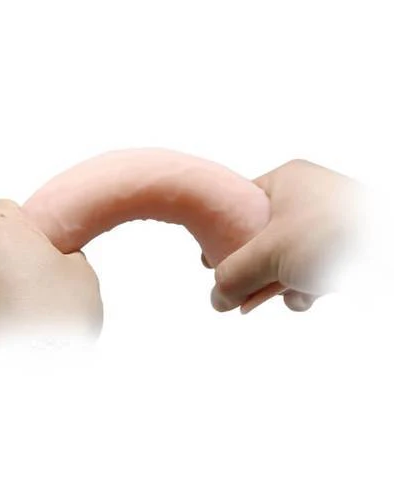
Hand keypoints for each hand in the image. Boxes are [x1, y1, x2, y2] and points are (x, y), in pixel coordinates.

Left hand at [0, 199, 102, 370]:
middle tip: (35, 286)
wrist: (34, 377)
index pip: (7, 211)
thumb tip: (56, 261)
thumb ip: (64, 254)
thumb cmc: (56, 319)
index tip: (40, 253)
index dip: (29, 233)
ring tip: (21, 314)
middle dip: (5, 259)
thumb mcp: (81, 271)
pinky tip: (7, 332)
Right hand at [208, 159, 364, 312]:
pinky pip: (310, 265)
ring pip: (285, 256)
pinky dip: (304, 285)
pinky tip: (308, 296)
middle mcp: (306, 197)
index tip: (207, 261)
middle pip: (260, 237)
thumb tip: (215, 300)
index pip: (238, 206)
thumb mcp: (269, 255)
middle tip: (240, 288)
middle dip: (253, 269)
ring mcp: (325, 221)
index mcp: (285, 182)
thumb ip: (233, 276)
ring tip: (280, 294)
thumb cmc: (333, 236)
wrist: (390, 251)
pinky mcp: (342, 245)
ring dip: (278, 283)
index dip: (220, 236)